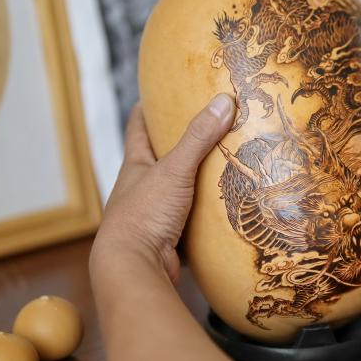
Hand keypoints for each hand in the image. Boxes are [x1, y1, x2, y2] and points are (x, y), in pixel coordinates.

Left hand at [91, 94, 234, 282]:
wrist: (135, 268)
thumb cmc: (144, 215)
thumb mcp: (174, 170)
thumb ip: (198, 137)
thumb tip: (223, 101)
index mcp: (135, 167)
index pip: (138, 129)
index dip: (146, 110)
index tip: (157, 93)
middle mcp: (141, 189)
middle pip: (159, 160)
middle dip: (178, 145)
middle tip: (205, 128)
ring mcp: (154, 214)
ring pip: (177, 191)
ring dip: (196, 181)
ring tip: (225, 165)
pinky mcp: (169, 238)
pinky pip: (191, 219)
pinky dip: (206, 213)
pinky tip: (226, 208)